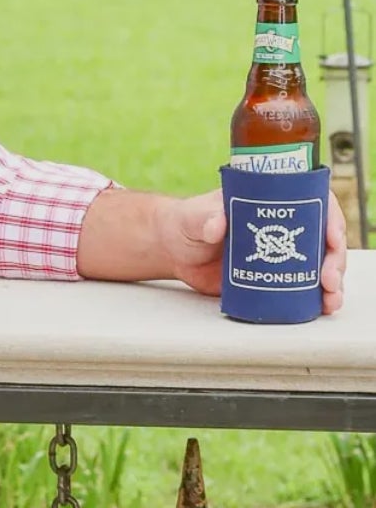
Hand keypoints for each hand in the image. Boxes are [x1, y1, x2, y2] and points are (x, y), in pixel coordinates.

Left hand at [164, 188, 347, 314]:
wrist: (173, 251)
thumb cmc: (186, 223)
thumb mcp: (194, 216)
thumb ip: (205, 218)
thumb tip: (217, 225)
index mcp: (273, 200)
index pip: (315, 203)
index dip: (330, 218)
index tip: (332, 237)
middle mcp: (284, 225)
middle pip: (324, 238)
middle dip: (334, 259)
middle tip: (329, 279)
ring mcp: (281, 252)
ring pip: (320, 264)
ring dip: (332, 282)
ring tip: (330, 299)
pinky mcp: (273, 277)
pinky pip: (303, 286)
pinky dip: (317, 297)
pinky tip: (323, 307)